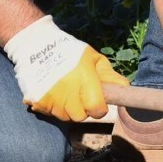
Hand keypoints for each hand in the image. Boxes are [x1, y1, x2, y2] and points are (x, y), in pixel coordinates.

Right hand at [4, 16, 128, 120]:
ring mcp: (51, 97)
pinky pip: (50, 114)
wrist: (37, 45)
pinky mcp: (37, 101)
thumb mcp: (93, 58)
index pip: (96, 109)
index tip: (97, 102)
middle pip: (80, 116)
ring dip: (68, 109)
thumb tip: (124, 88)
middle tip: (80, 96)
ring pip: (65, 116)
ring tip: (66, 92)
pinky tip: (53, 93)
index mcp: (84, 78)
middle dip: (83, 109)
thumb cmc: (70, 51)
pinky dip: (53, 107)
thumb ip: (109, 75)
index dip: (99, 108)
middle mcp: (67, 91)